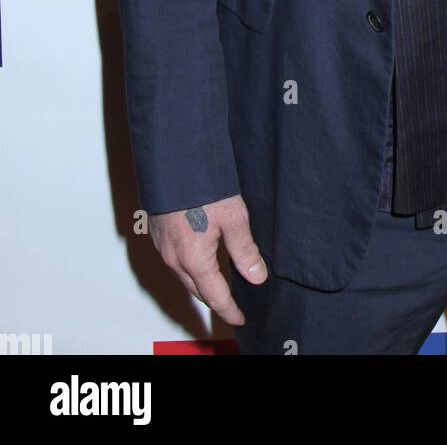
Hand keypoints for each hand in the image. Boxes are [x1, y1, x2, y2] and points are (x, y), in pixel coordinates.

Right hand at [148, 194, 267, 324]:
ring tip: (219, 286)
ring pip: (184, 277)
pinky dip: (189, 269)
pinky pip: (175, 262)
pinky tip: (200, 261)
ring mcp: (163, 247)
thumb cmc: (202, 185)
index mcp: (194, 259)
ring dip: (201, 285)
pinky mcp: (158, 234)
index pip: (215, 296)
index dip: (229, 310)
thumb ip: (245, 250)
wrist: (172, 159)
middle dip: (215, 300)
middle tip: (231, 306)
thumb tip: (257, 277)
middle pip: (197, 290)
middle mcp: (174, 258)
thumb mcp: (233, 216)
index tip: (240, 318)